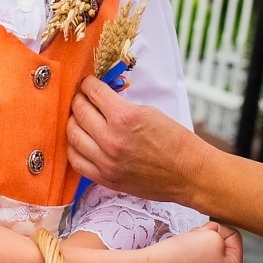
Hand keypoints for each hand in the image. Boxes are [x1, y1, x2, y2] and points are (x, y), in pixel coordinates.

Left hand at [67, 75, 203, 204]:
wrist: (189, 174)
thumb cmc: (176, 142)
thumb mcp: (150, 112)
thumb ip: (122, 106)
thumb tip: (102, 99)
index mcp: (125, 117)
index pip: (93, 93)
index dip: (87, 84)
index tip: (87, 83)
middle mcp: (111, 138)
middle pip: (79, 112)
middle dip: (78, 100)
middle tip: (80, 97)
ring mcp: (106, 161)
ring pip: (72, 135)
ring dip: (73, 122)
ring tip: (78, 118)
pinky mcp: (105, 178)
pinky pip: (76, 161)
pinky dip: (74, 148)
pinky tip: (79, 141)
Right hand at [145, 222, 243, 262]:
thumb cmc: (182, 254)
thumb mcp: (211, 234)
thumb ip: (222, 233)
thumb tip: (214, 244)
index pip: (233, 237)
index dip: (215, 228)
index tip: (200, 234)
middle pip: (221, 248)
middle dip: (206, 239)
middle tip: (190, 243)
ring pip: (206, 255)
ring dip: (195, 247)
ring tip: (181, 252)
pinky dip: (184, 258)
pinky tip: (175, 261)